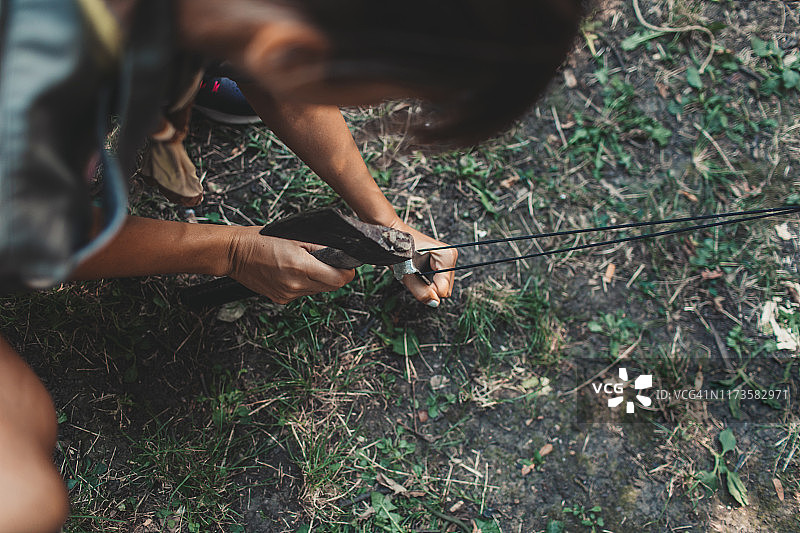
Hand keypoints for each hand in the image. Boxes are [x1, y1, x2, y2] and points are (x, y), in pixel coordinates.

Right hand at [226, 226, 354, 303]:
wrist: (234, 253)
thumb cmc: (260, 240)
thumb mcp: (294, 235)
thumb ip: (319, 246)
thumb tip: (340, 252)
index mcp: (301, 266)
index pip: (340, 279)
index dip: (347, 271)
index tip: (347, 263)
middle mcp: (296, 285)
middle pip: (332, 287)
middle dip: (335, 274)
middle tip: (328, 260)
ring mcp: (288, 294)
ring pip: (318, 291)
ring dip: (319, 279)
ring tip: (306, 264)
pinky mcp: (281, 299)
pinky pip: (303, 293)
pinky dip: (305, 283)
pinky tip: (293, 272)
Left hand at [386, 218, 456, 306]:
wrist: (393, 236)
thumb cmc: (398, 250)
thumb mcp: (408, 273)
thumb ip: (421, 291)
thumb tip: (434, 303)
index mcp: (447, 256)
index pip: (444, 289)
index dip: (428, 290)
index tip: (415, 279)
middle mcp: (451, 256)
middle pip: (445, 288)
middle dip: (429, 287)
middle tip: (414, 274)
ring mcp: (448, 257)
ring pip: (442, 285)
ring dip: (428, 283)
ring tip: (415, 270)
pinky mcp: (442, 260)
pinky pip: (439, 280)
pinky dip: (428, 279)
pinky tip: (418, 269)